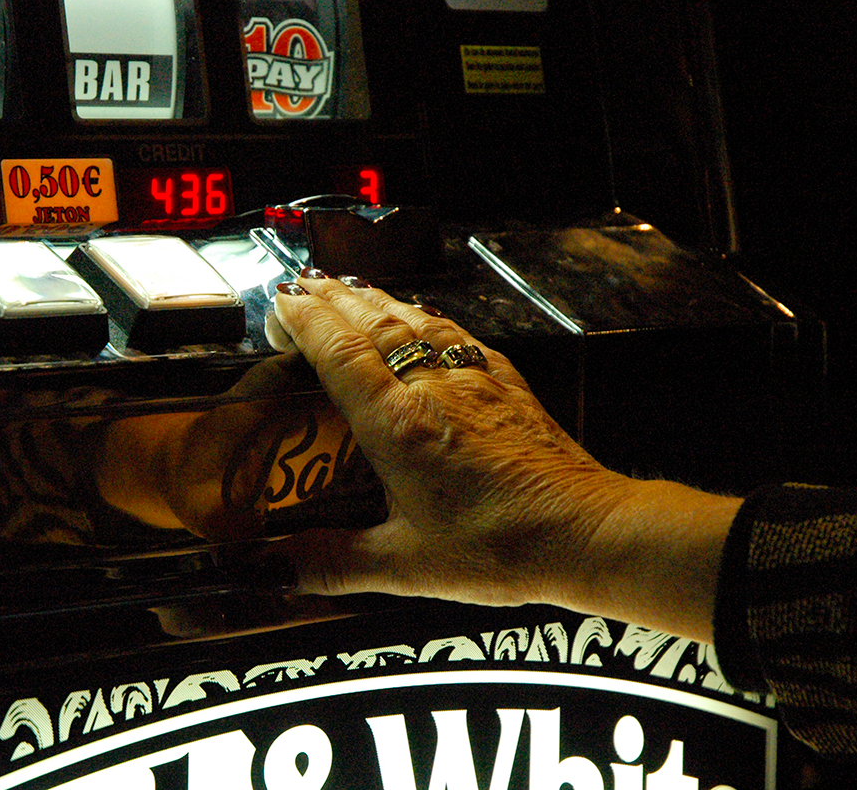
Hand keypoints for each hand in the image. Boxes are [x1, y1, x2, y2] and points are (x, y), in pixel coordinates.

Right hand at [269, 271, 740, 642]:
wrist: (585, 532)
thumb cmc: (500, 547)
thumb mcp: (403, 567)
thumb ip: (330, 563)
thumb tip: (271, 569)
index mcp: (397, 425)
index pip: (339, 351)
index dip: (305, 320)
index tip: (281, 303)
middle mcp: (432, 388)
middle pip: (373, 323)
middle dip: (332, 299)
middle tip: (302, 287)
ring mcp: (474, 380)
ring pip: (415, 321)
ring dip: (376, 299)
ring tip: (349, 289)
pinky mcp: (508, 384)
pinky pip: (457, 335)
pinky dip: (427, 317)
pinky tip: (424, 316)